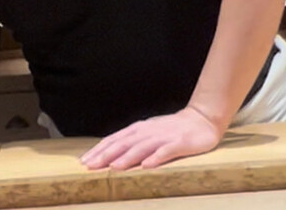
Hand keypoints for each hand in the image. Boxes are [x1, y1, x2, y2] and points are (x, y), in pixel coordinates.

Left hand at [80, 106, 222, 169]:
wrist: (200, 120)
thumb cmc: (171, 130)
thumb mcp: (148, 134)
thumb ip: (132, 143)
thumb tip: (110, 156)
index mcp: (138, 130)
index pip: (114, 140)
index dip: (99, 150)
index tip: (84, 161)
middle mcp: (147, 132)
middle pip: (123, 143)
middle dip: (106, 154)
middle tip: (91, 166)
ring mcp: (163, 137)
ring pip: (142, 147)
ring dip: (127, 157)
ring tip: (114, 166)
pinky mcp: (180, 143)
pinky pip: (166, 151)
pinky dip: (156, 157)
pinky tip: (148, 165)